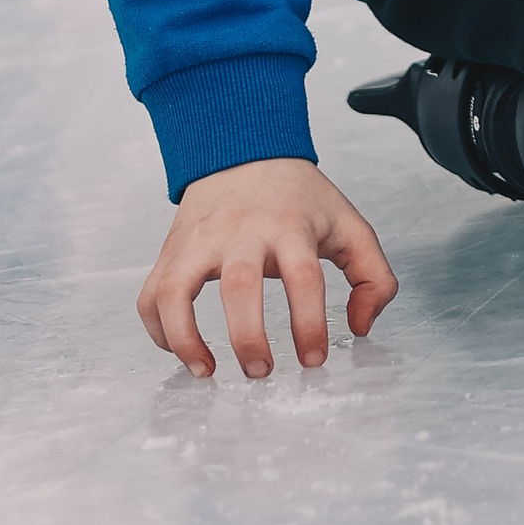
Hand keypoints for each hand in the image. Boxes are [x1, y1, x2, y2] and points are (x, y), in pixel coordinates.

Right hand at [139, 158, 397, 378]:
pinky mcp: (172, 251)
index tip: (313, 359)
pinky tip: (183, 351)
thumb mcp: (348, 226)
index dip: (309, 324)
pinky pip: (152, 295)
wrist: (243, 152)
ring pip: (177, 290)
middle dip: (248, 337)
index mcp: (290, 226)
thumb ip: (372, 277)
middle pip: (240, 285)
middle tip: (262, 371)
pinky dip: (159, 330)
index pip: (304, 278)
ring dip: (186, 339)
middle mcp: (242, 232)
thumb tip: (359, 327)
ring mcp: (200, 241)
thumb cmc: (298, 199)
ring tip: (206, 372)